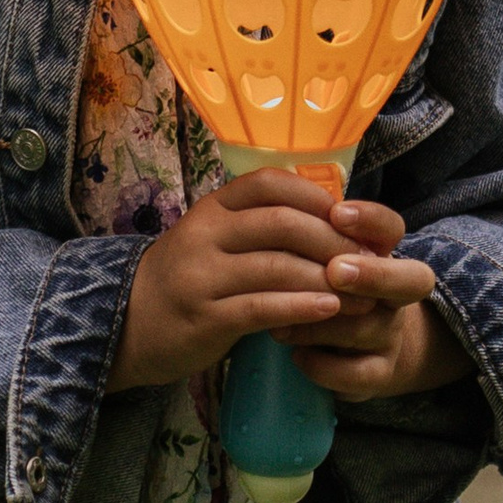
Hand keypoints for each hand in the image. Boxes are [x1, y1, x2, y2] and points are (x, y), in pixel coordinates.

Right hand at [106, 169, 348, 391]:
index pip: (270, 183)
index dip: (317, 197)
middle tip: (369, 263)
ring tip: (363, 296)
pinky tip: (329, 310)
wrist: (132, 319)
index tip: (351, 220)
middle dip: (334, 243)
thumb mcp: (217, 238)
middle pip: (282, 223)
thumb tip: (333, 217)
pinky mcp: (206, 316)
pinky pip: (262, 308)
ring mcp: (202, 274)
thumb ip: (260, 226)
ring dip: (328, 281)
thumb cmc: (191, 276)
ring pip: (277, 267)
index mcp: (213, 206)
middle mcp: (205, 232)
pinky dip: (302, 307)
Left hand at [269, 196, 472, 401]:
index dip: (371, 219)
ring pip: (368, 326)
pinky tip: (296, 356)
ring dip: (321, 323)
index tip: (337, 213)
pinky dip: (323, 365)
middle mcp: (395, 295)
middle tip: (335, 270)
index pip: (392, 228)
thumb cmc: (325, 289)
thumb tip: (267, 201)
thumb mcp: (319, 257)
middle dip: (373, 274)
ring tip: (278, 322)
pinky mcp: (378, 374)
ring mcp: (390, 336)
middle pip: (412, 280)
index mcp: (379, 255)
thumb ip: (304, 232)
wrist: (358, 351)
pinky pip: (357, 374)